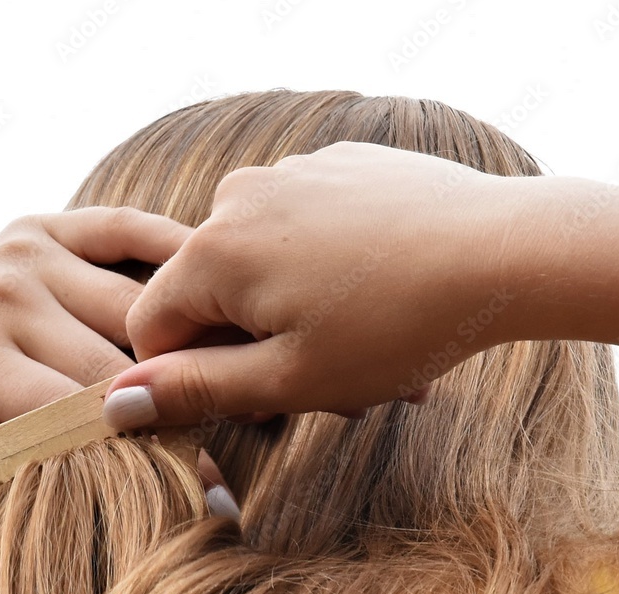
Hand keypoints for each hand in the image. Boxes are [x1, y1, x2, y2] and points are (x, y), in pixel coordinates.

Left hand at [0, 207, 191, 479]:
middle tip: (217, 446)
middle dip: (168, 406)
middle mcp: (5, 296)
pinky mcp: (42, 228)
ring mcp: (27, 253)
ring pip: (137, 305)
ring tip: (229, 378)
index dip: (140, 453)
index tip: (187, 490)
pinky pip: (124, 228)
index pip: (78, 412)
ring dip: (184, 340)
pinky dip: (172, 247)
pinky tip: (211, 279)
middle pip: (119, 362)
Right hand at [103, 142, 512, 426]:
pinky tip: (377, 291)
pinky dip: (322, 269)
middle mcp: (238, 198)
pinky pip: (300, 228)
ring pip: (258, 264)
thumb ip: (194, 390)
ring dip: (289, 310)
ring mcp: (291, 173)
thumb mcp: (288, 379)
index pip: (152, 326)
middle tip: (323, 380)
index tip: (256, 397)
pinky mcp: (336, 166)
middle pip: (208, 294)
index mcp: (213, 251)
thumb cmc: (397, 326)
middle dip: (250, 344)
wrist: (505, 251)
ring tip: (361, 341)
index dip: (193, 376)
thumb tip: (113, 403)